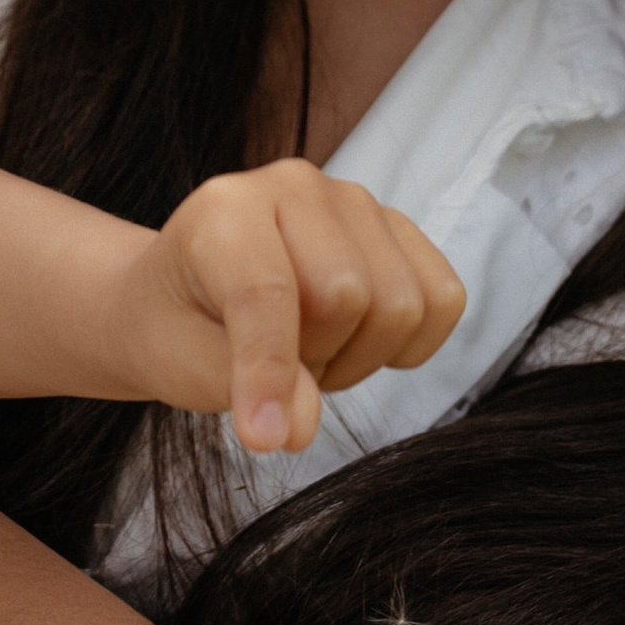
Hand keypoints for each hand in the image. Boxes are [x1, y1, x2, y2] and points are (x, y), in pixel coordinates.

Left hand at [114, 161, 466, 453]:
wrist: (187, 295)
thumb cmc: (181, 326)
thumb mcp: (187, 365)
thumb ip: (243, 387)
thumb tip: (302, 424)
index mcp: (225, 209)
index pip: (267, 291)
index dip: (271, 372)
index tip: (262, 438)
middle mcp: (294, 185)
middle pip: (347, 296)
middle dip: (314, 358)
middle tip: (276, 367)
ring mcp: (354, 200)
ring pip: (400, 303)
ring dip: (358, 356)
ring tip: (309, 351)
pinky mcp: (398, 228)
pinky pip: (443, 298)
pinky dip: (407, 344)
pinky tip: (356, 341)